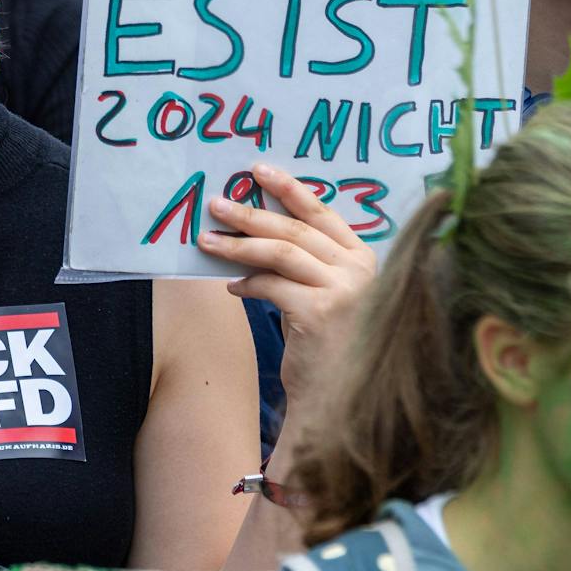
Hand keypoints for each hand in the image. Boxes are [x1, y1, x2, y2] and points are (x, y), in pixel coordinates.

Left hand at [200, 163, 376, 405]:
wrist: (344, 400)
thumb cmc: (331, 343)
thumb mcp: (326, 292)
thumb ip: (306, 261)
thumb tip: (256, 224)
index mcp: (364, 258)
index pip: (322, 213)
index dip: (289, 189)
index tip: (258, 170)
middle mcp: (360, 271)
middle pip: (295, 230)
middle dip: (250, 214)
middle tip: (215, 204)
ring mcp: (343, 291)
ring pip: (280, 253)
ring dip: (238, 245)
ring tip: (206, 241)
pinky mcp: (320, 314)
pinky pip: (271, 285)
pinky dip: (247, 283)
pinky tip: (232, 288)